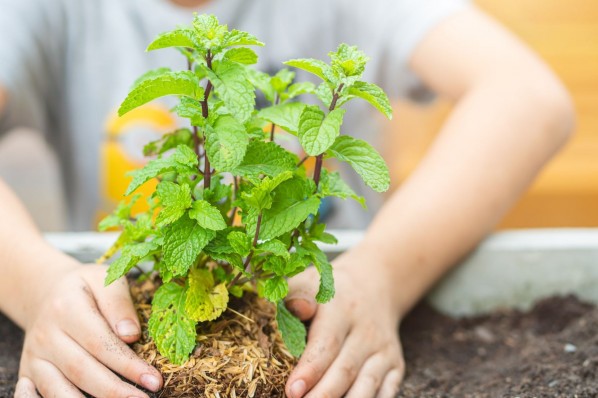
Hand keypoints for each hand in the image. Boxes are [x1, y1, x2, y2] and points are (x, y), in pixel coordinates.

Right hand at [15, 264, 162, 397]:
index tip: (154, 380)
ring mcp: (35, 357)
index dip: (128, 365)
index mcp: (66, 308)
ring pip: (60, 390)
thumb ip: (119, 303)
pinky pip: (41, 396)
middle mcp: (46, 335)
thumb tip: (131, 334)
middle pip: (83, 371)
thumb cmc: (85, 287)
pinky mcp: (28, 372)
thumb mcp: (105, 280)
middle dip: (116, 390)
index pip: (101, 343)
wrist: (46, 293)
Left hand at [284, 244, 404, 397]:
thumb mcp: (309, 282)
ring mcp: (384, 351)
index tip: (292, 391)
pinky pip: (385, 393)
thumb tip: (295, 308)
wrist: (374, 286)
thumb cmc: (329, 290)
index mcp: (342, 310)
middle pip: (345, 370)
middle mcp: (367, 332)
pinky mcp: (395, 366)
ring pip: (367, 387)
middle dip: (323, 395)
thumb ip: (295, 294)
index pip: (327, 344)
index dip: (310, 370)